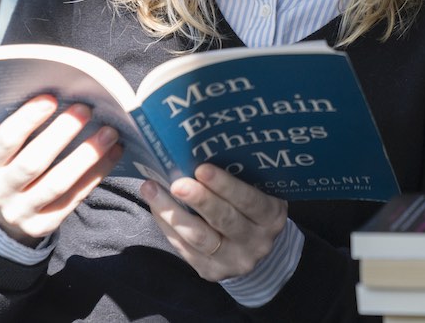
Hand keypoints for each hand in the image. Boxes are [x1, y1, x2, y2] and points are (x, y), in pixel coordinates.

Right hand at [0, 95, 122, 245]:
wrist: (2, 214)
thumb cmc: (7, 163)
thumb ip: (3, 121)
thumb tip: (15, 88)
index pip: (4, 140)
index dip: (27, 118)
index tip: (52, 96)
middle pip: (33, 163)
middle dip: (61, 134)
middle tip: (87, 109)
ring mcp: (20, 212)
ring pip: (58, 184)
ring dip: (87, 156)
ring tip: (110, 131)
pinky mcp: (43, 226)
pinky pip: (74, 199)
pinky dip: (96, 174)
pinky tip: (114, 152)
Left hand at [141, 164, 287, 280]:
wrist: (255, 249)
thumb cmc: (253, 209)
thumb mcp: (261, 193)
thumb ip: (242, 180)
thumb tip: (202, 152)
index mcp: (271, 217)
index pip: (249, 200)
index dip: (225, 185)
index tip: (202, 168)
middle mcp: (256, 242)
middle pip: (224, 220)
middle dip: (198, 199)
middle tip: (176, 182)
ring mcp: (233, 260)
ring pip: (198, 237)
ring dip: (172, 212)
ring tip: (152, 190)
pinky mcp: (210, 271)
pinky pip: (184, 248)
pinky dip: (167, 225)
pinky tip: (155, 207)